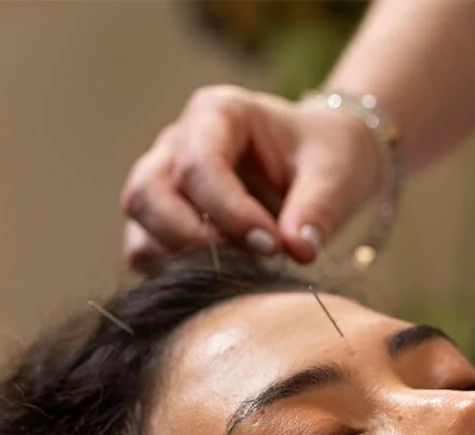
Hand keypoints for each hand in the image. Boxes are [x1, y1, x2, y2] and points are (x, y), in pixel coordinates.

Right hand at [121, 86, 381, 269]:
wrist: (322, 162)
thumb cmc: (326, 156)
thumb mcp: (334, 174)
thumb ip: (318, 211)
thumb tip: (298, 251)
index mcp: (217, 114)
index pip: (198, 165)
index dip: (231, 213)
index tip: (273, 245)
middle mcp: (177, 145)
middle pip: (147, 195)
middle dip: (195, 240)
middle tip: (252, 262)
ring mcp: (164, 183)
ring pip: (140, 230)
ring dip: (184, 262)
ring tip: (243, 272)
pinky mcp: (165, 222)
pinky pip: (148, 255)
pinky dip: (178, 275)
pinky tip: (226, 280)